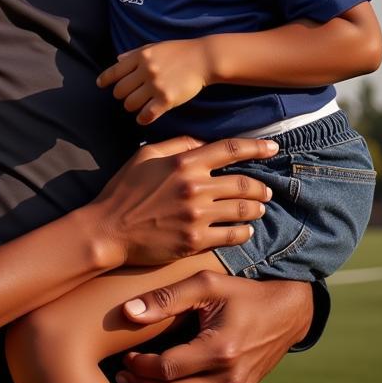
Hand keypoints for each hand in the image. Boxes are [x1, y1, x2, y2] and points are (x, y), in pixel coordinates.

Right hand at [92, 136, 275, 265]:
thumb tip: (203, 142)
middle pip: (244, 183)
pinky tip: (244, 230)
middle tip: (266, 191)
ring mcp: (196, 216)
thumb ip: (177, 145)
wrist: (108, 229)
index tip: (273, 149)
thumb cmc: (124, 190)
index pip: (230, 149)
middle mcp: (194, 187)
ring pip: (243, 210)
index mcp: (183, 163)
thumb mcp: (145, 156)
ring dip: (256, 209)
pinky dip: (244, 232)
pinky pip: (233, 235)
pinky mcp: (195, 240)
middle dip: (261, 187)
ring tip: (258, 209)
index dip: (257, 147)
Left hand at [97, 38, 213, 124]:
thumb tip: (117, 59)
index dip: (105, 79)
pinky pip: (146, 115)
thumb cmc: (179, 51)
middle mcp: (145, 70)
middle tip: (128, 96)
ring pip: (130, 104)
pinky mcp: (166, 99)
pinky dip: (142, 118)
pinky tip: (144, 117)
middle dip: (122, 95)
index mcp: (141, 56)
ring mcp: (155, 85)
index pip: (114, 71)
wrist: (204, 58)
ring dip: (132, 107)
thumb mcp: (155, 46)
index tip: (100, 84)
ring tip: (138, 105)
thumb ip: (135, 54)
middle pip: (120, 91)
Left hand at [116, 272, 314, 382]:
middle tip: (124, 373)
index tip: (126, 355)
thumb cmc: (242, 292)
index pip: (167, 369)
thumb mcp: (205, 283)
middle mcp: (230, 377)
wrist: (285, 311)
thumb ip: (166, 297)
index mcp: (219, 349)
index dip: (140, 365)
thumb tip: (128, 312)